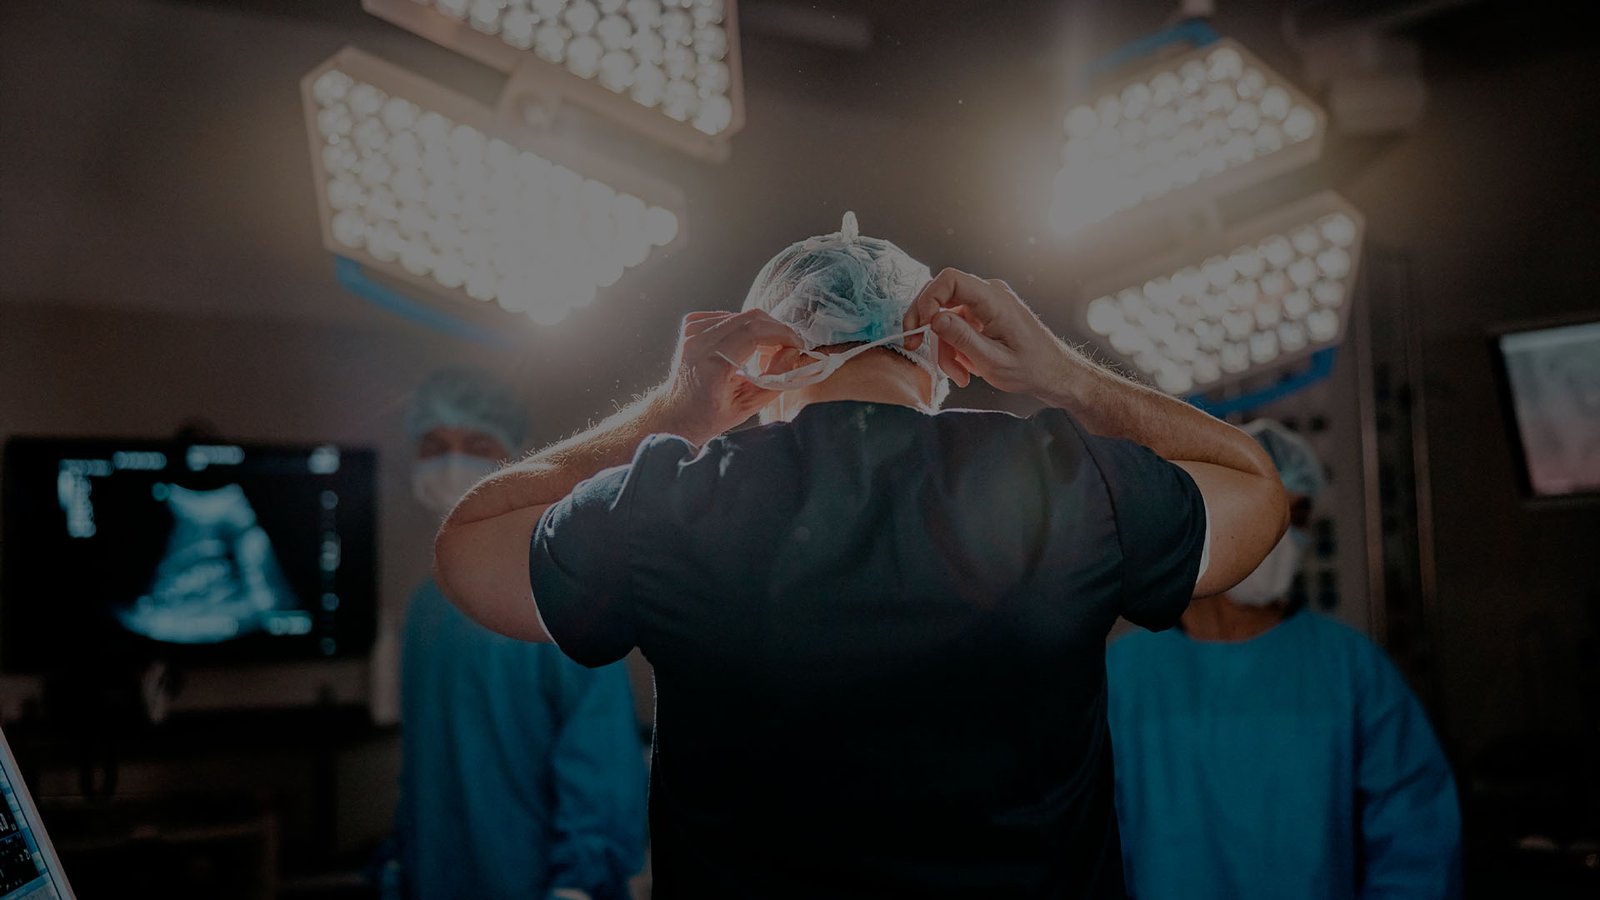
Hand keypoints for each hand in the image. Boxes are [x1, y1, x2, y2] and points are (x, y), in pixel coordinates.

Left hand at [653, 309, 804, 442]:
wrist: (677, 412)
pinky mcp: (691, 325)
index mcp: (712, 363)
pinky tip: (745, 347)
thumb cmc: (709, 415)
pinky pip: (728, 317)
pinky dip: (744, 328)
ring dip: (761, 329)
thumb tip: (793, 354)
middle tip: (789, 347)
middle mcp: (699, 341)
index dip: (783, 334)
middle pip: (751, 318)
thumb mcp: (748, 406)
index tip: (797, 345)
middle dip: (776, 330)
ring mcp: (692, 330)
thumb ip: (775, 380)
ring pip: (741, 315)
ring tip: (767, 352)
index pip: (755, 332)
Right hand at [902, 268, 1072, 397]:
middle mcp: (989, 294)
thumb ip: (962, 338)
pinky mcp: (983, 315)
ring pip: (945, 316)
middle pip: (940, 296)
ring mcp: (985, 304)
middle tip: (913, 345)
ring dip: (944, 347)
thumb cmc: (1032, 368)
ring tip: (958, 374)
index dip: (927, 299)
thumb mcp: (993, 360)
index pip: (949, 280)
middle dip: (925, 325)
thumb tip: (934, 318)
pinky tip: (965, 368)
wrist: (1054, 373)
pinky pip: (956, 325)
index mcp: (994, 299)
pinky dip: (954, 348)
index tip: (920, 327)